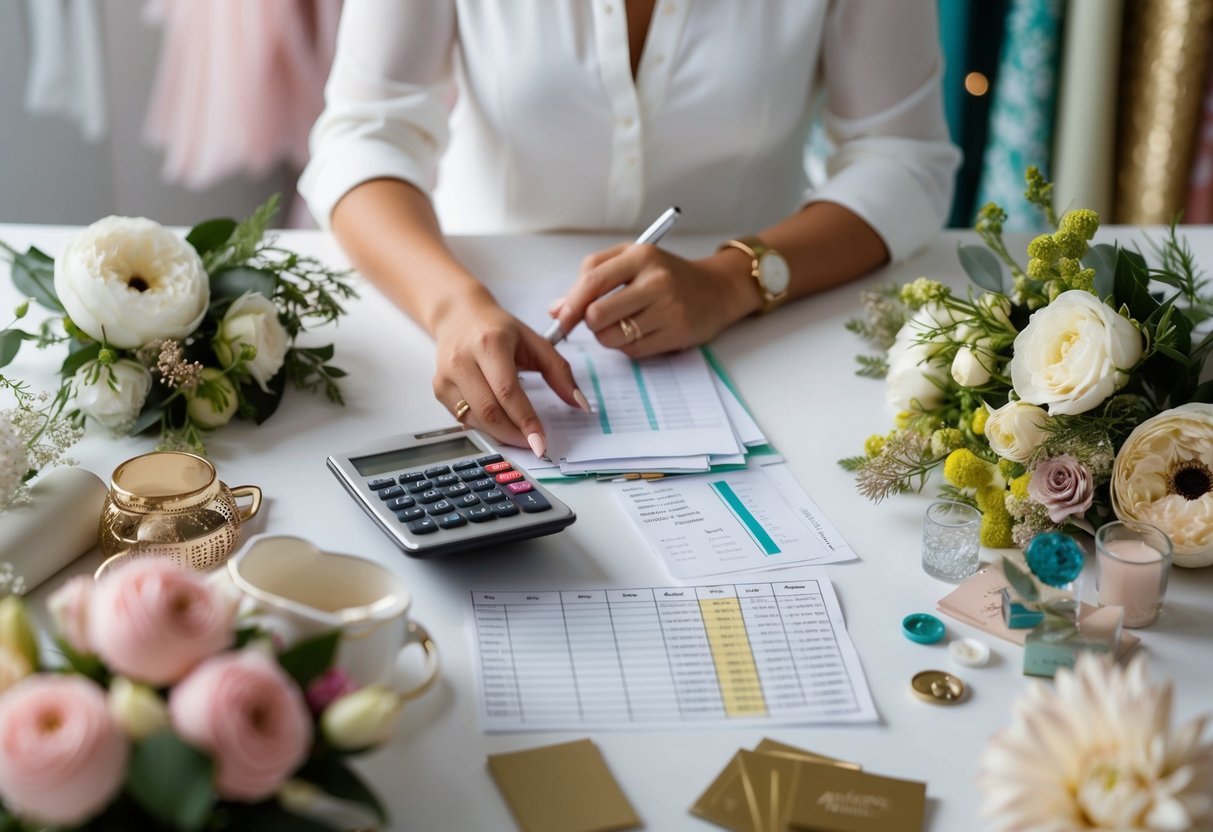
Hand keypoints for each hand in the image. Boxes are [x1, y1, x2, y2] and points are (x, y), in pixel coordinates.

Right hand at [431, 295, 586, 453]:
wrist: (458, 316)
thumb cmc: (498, 329)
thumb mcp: (535, 342)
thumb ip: (560, 372)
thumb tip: (580, 404)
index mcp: (489, 343)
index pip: (508, 391)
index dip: (526, 421)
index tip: (540, 443)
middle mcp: (462, 359)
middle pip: (489, 411)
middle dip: (514, 434)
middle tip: (533, 444)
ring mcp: (446, 376)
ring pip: (475, 419)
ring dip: (500, 433)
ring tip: (519, 435)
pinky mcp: (439, 389)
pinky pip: (464, 418)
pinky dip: (484, 427)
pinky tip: (499, 423)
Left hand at [550, 243, 758, 356]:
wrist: (717, 289)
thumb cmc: (667, 275)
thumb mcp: (632, 262)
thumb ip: (593, 278)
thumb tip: (556, 308)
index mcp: (640, 256)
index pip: (592, 281)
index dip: (570, 304)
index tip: (560, 318)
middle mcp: (656, 280)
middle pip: (597, 314)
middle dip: (589, 323)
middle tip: (597, 320)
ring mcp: (668, 308)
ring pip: (612, 337)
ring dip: (608, 337)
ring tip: (622, 325)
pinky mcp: (677, 333)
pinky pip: (633, 351)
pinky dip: (628, 347)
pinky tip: (641, 333)